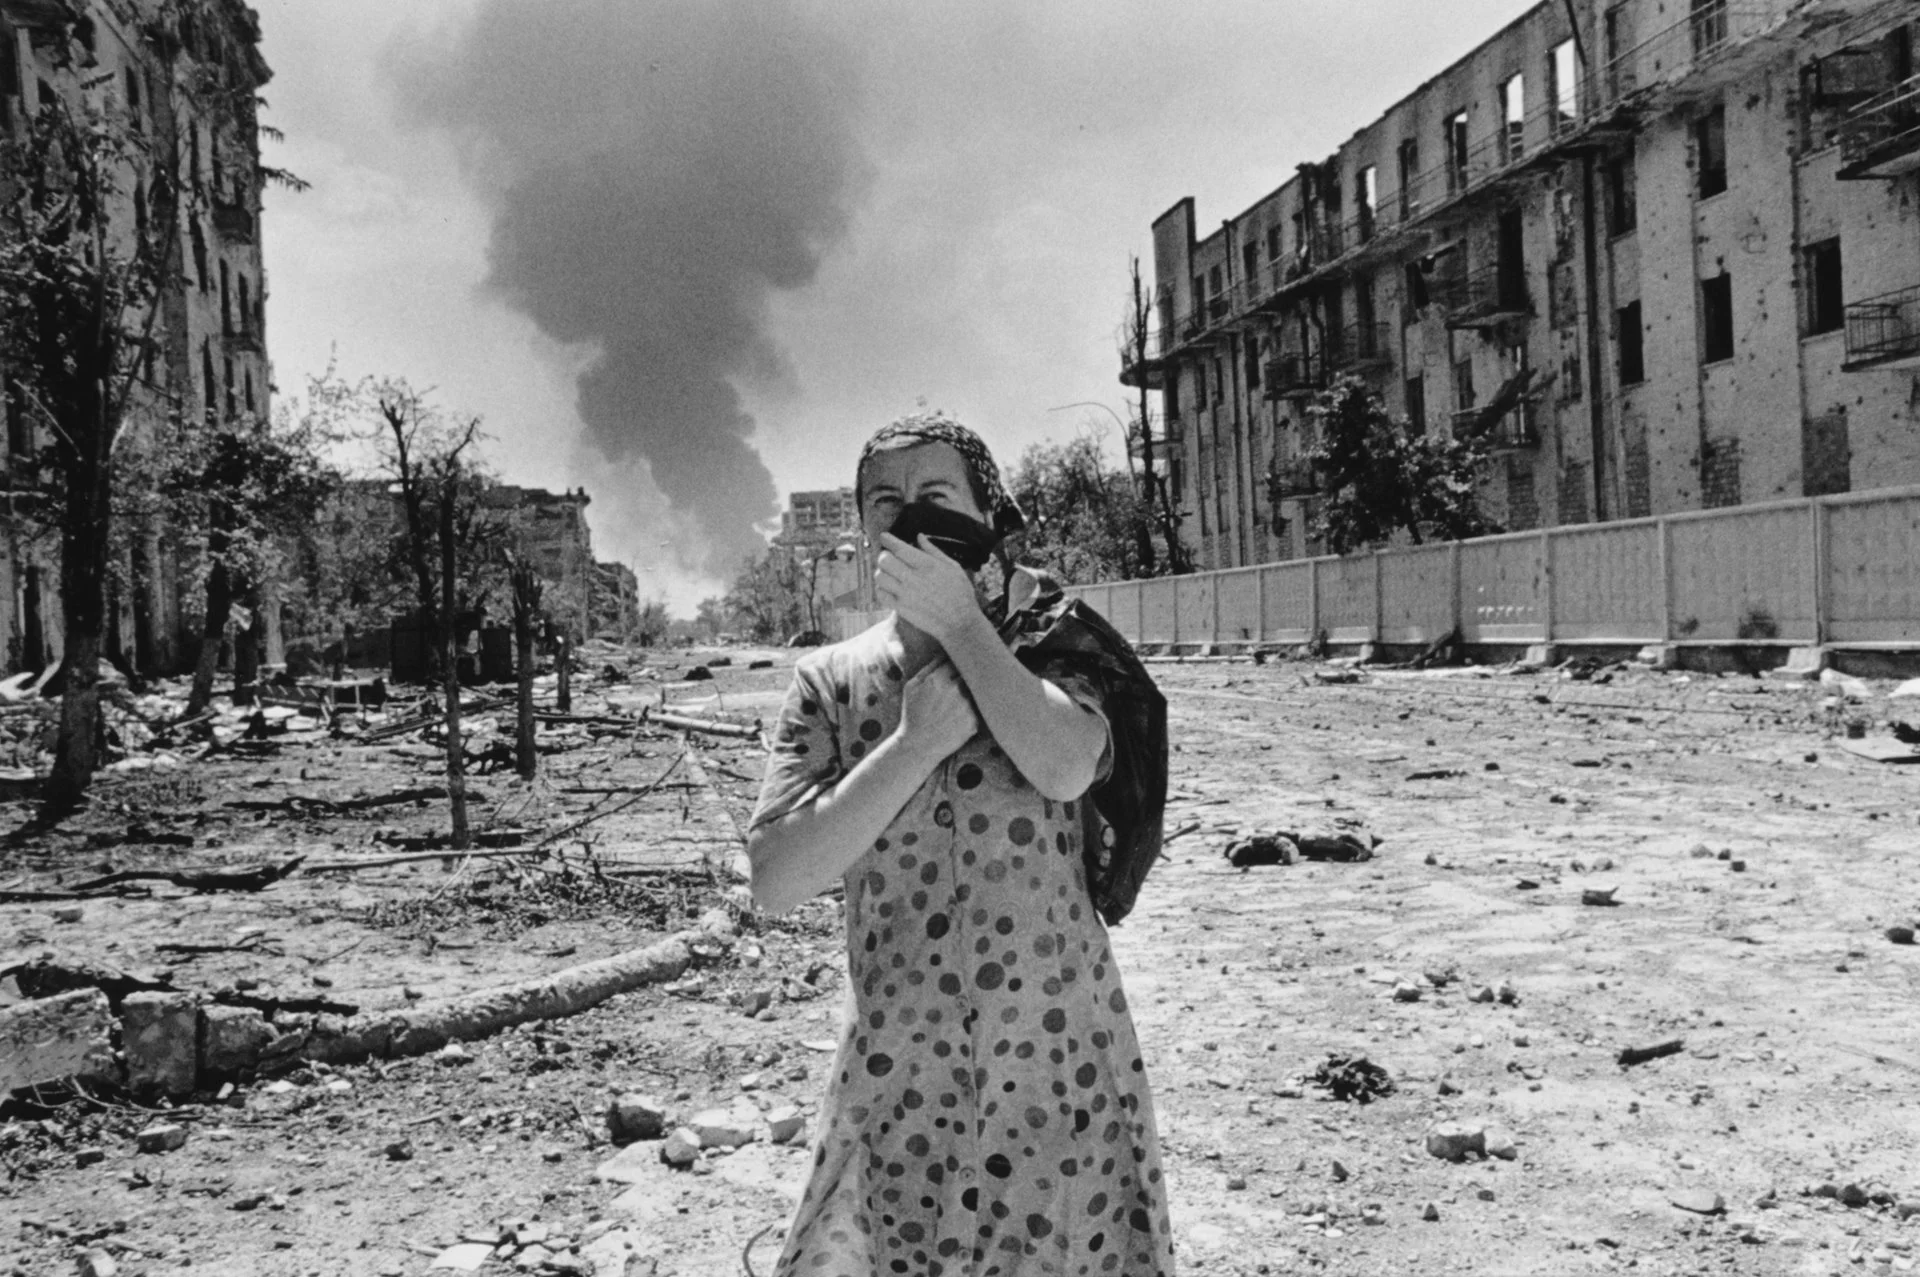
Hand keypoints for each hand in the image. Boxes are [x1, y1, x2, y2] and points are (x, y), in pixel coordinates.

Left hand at [875, 533, 985, 647]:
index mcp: (928, 565)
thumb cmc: (961, 594)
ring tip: (890, 574)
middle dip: (884, 555)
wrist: (960, 623)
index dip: (889, 540)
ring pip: (880, 576)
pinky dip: (881, 588)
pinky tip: (890, 588)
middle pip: (885, 560)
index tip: (884, 536)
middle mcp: (914, 578)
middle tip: (889, 558)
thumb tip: (919, 536)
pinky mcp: (901, 608)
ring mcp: (906, 595)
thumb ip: (933, 551)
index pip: (900, 548)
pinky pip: (880, 594)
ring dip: (882, 572)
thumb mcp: (953, 567)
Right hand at [896, 659, 980, 762]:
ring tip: (953, 706)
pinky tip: (956, 719)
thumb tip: (945, 652)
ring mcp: (967, 707)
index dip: (957, 665)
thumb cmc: (912, 714)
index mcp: (939, 678)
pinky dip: (970, 712)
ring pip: (974, 692)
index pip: (957, 660)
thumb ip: (929, 668)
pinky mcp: (974, 722)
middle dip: (965, 677)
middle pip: (969, 674)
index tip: (955, 670)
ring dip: (969, 695)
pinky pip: (977, 709)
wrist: (918, 746)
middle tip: (957, 687)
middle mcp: (955, 690)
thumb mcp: (912, 687)